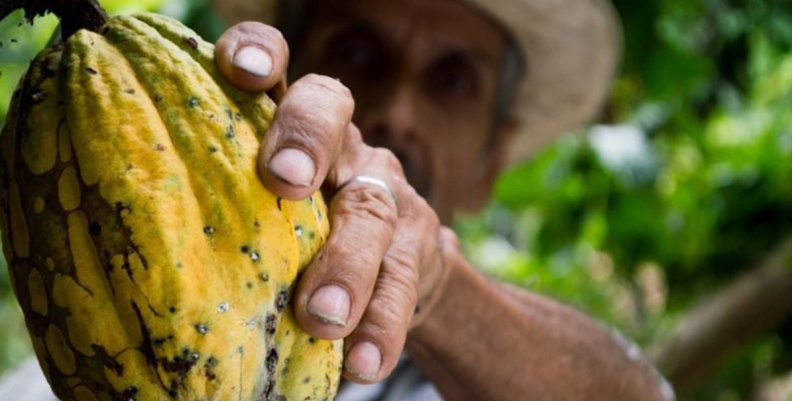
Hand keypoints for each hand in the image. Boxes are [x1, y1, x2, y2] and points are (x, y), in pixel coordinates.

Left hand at [216, 22, 453, 383]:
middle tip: (283, 181)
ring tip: (322, 317)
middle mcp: (341, 144)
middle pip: (331, 113)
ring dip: (347, 264)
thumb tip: (124, 242)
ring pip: (372, 211)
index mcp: (289, 124)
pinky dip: (381, 324)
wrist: (394, 266)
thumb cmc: (299, 234)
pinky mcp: (418, 244)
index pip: (277, 64)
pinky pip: (403, 281)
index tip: (238, 70)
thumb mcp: (260, 206)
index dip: (260, 52)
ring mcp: (384, 190)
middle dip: (306, 140)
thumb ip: (222, 203)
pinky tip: (364, 363)